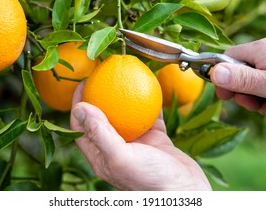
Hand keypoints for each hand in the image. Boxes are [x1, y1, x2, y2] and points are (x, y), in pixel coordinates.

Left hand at [70, 82, 210, 190]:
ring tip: (123, 75)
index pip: (81, 126)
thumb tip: (80, 107)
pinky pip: (149, 114)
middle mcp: (115, 147)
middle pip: (101, 116)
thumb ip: (100, 134)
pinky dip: (148, 100)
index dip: (78, 104)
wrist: (186, 192)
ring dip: (123, 95)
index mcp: (101, 155)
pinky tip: (149, 85)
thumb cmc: (151, 181)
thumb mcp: (120, 157)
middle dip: (99, 94)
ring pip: (125, 113)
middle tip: (101, 74)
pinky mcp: (154, 138)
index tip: (82, 83)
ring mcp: (136, 142)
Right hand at [210, 37, 265, 121]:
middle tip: (259, 107)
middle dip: (248, 94)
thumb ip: (241, 79)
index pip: (227, 58)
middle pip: (243, 72)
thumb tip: (213, 72)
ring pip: (260, 80)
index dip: (223, 78)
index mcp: (260, 50)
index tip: (227, 97)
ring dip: (264, 100)